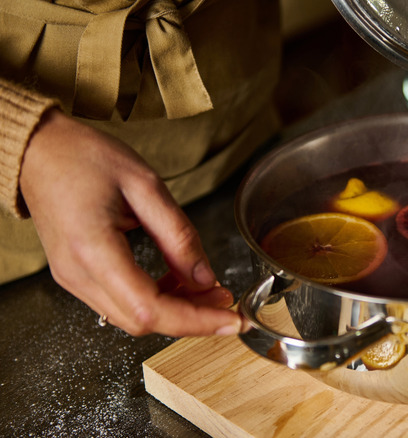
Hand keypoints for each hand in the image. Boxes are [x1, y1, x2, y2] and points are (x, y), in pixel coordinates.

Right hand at [19, 109, 243, 336]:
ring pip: (133, 317)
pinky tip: (178, 280)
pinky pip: (121, 302)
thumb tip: (205, 278)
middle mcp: (78, 274)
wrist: (39, 151)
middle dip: (192, 318)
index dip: (196, 320)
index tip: (232, 321)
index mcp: (93, 250)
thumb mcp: (146, 185)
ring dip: (175, 310)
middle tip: (227, 300)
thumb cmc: (85, 157)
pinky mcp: (77, 276)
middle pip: (143, 321)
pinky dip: (155, 299)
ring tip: (208, 288)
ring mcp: (73, 279)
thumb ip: (178, 235)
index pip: (151, 309)